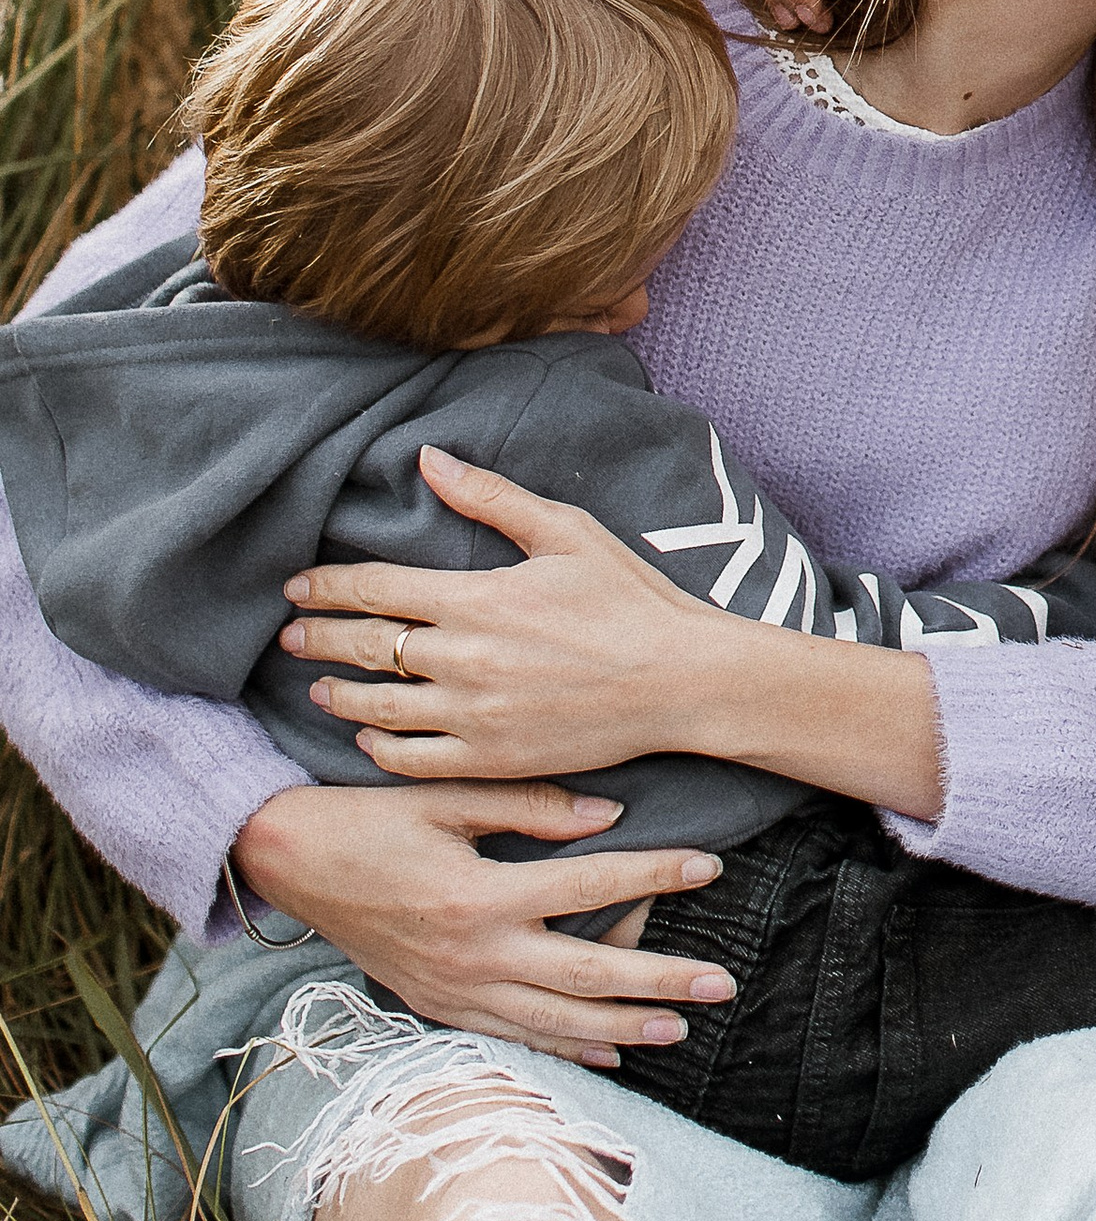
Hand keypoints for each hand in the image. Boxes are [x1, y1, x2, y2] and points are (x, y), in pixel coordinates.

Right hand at [230, 780, 737, 1068]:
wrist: (291, 866)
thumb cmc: (370, 818)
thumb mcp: (446, 797)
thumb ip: (529, 806)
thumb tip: (609, 816)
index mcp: (479, 896)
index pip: (590, 886)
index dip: (655, 874)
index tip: (710, 865)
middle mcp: (473, 956)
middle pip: (587, 975)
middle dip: (661, 980)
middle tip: (723, 982)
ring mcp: (455, 992)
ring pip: (557, 1021)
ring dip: (624, 1026)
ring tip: (683, 1025)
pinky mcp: (439, 1008)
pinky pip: (514, 1038)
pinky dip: (565, 1048)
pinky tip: (610, 1053)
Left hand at [278, 449, 949, 824]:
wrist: (681, 681)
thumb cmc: (630, 599)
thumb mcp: (566, 531)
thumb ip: (491, 497)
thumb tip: (428, 459)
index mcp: (478, 598)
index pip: (375, 588)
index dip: (326, 586)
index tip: (297, 586)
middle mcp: (464, 659)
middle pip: (364, 647)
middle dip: (318, 637)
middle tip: (290, 634)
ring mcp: (474, 716)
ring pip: (377, 710)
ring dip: (338, 695)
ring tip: (319, 687)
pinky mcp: (490, 760)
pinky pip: (411, 761)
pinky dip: (379, 750)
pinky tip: (369, 739)